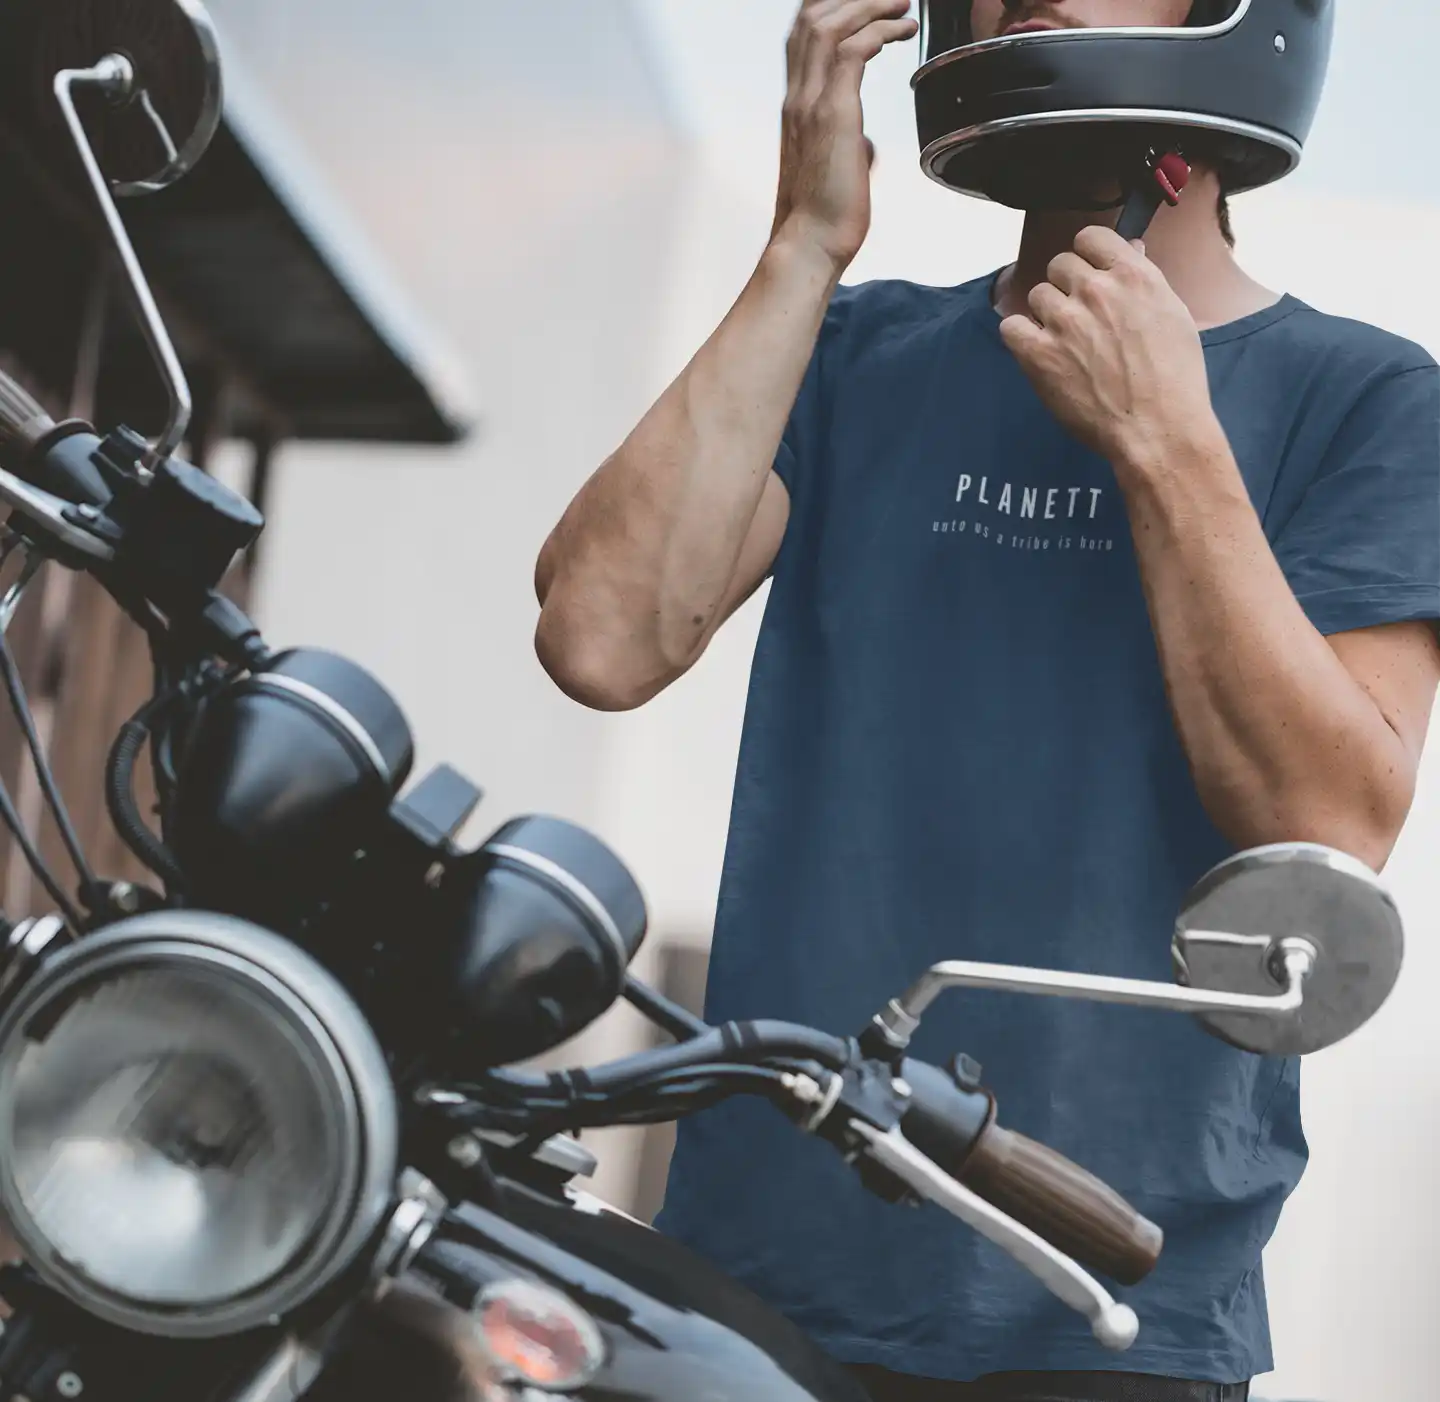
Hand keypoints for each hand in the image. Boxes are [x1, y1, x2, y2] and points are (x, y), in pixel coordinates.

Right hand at [772, 0, 918, 273]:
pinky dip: (880, 31)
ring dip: (869, 6)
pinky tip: (903, 31)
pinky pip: (853, 51)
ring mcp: (811, 104)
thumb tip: (864, 145)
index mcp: (796, 109)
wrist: (810, 245)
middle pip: (811, 18)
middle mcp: (797, 98)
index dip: (828, 9)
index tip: (861, 4)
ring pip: (830, 25)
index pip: (801, 38)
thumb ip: (847, 146)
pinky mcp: (833, 114)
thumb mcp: (836, 171)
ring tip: (902, 4)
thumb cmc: (824, 219)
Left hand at [999, 228, 1223, 474]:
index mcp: (1133, 275)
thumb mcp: (1173, 314)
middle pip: (1059, 265)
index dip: (1086, 255)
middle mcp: (1096, 291)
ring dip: (1046, 314)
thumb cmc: (1174, 378)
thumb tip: (1130, 249)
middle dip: (1067, 287)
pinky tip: (1037, 352)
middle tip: (1080, 317)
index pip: (1090, 237)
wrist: (1157, 429)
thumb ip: (1144, 279)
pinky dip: (1020, 336)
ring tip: (1066, 342)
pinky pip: (1011, 327)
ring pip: (1037, 295)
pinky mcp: (1039, 354)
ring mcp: (1065, 321)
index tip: (1088, 273)